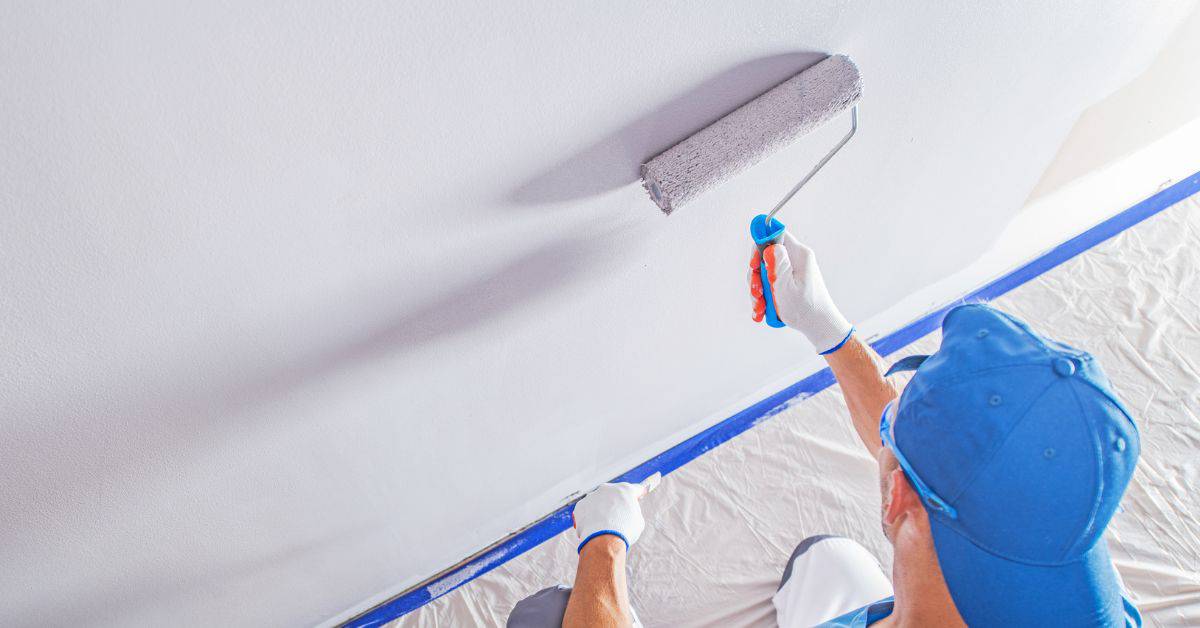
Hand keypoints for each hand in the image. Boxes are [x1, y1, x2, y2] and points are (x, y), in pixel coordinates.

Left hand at [571, 473, 660, 552]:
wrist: (604, 540)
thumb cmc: (624, 532)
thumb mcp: (637, 521)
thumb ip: (632, 512)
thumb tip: (626, 512)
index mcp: (626, 490)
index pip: (636, 489)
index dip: (639, 493)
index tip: (640, 494)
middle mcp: (608, 489)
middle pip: (614, 494)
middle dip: (616, 503)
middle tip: (618, 517)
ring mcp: (592, 496)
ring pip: (599, 502)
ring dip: (601, 510)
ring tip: (604, 527)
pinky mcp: (581, 505)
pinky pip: (587, 510)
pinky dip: (590, 517)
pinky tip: (593, 528)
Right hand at [749, 231, 852, 353]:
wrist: (819, 327)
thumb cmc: (806, 309)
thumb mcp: (786, 286)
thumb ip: (776, 263)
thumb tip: (768, 244)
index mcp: (798, 255)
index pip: (774, 236)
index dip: (759, 247)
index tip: (753, 265)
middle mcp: (795, 260)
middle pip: (765, 257)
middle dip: (756, 277)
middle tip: (756, 293)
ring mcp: (791, 272)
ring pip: (765, 273)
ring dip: (757, 291)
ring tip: (759, 307)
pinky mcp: (788, 283)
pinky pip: (770, 285)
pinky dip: (764, 297)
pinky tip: (761, 311)